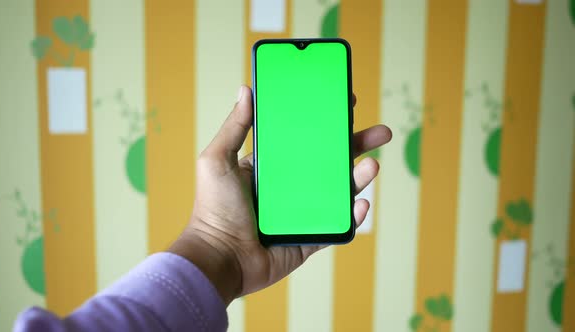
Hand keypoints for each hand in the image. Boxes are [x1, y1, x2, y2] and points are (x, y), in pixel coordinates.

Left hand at [168, 86, 391, 305]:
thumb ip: (234, 127)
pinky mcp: (309, 238)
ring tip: (372, 165)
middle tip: (380, 132)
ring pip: (339, 192)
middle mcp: (290, 187)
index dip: (326, 122)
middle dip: (357, 146)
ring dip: (360, 177)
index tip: (345, 103)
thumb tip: (246, 90)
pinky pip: (337, 225)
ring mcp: (302, 213)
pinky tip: (361, 203)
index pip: (305, 139)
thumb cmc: (213, 210)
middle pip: (331, 161)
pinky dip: (353, 216)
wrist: (219, 259)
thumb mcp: (217, 160)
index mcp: (271, 166)